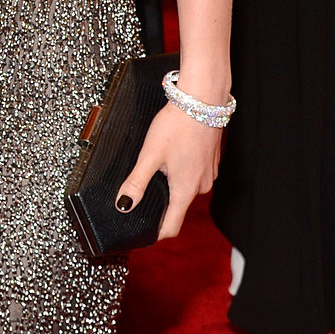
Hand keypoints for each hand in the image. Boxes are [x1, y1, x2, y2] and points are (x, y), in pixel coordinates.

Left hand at [115, 99, 222, 240]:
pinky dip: (182, 170)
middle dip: (160, 203)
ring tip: (157, 167)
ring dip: (171, 184)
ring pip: (186, 188)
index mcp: (185, 190)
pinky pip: (194, 174)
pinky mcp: (211, 161)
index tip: (143, 234)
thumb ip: (136, 182)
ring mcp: (209, 173)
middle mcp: (201, 186)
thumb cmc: (177, 125)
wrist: (202, 99)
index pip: (172, 227)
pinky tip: (172, 155)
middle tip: (142, 190)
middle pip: (177, 206)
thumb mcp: (150, 155)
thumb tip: (123, 206)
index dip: (156, 234)